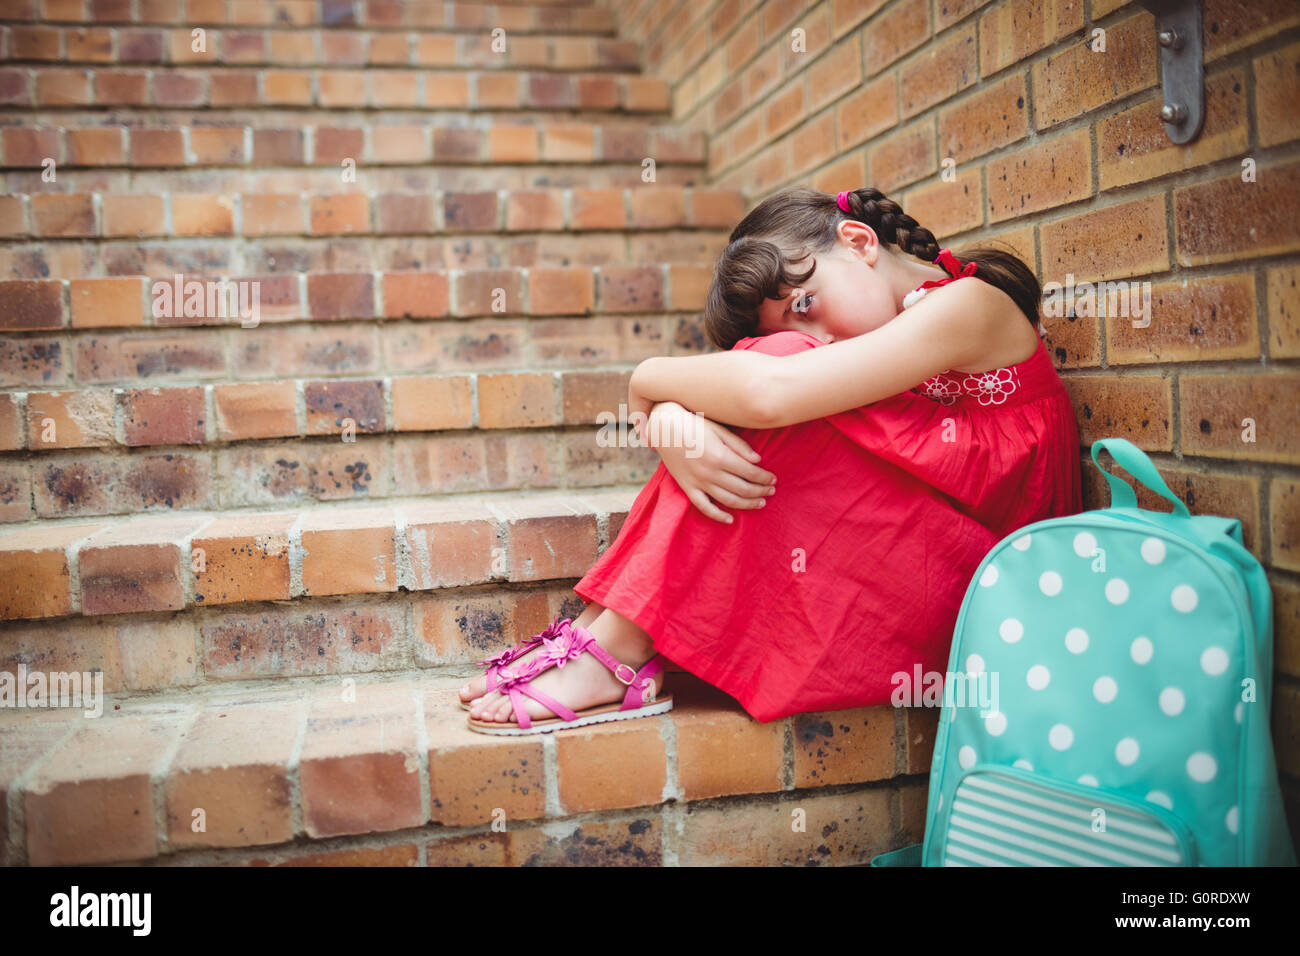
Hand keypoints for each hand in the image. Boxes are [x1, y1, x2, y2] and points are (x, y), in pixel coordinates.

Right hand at [647, 401, 776, 523]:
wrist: (664, 427)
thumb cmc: (694, 423)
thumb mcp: (719, 429)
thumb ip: (739, 446)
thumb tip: (758, 460)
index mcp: (720, 456)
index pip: (750, 473)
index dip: (764, 478)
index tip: (773, 479)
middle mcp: (710, 472)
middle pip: (742, 488)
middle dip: (760, 491)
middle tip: (771, 491)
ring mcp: (698, 482)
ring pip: (728, 500)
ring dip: (747, 504)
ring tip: (760, 503)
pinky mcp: (687, 487)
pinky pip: (704, 507)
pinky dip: (717, 516)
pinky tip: (730, 519)